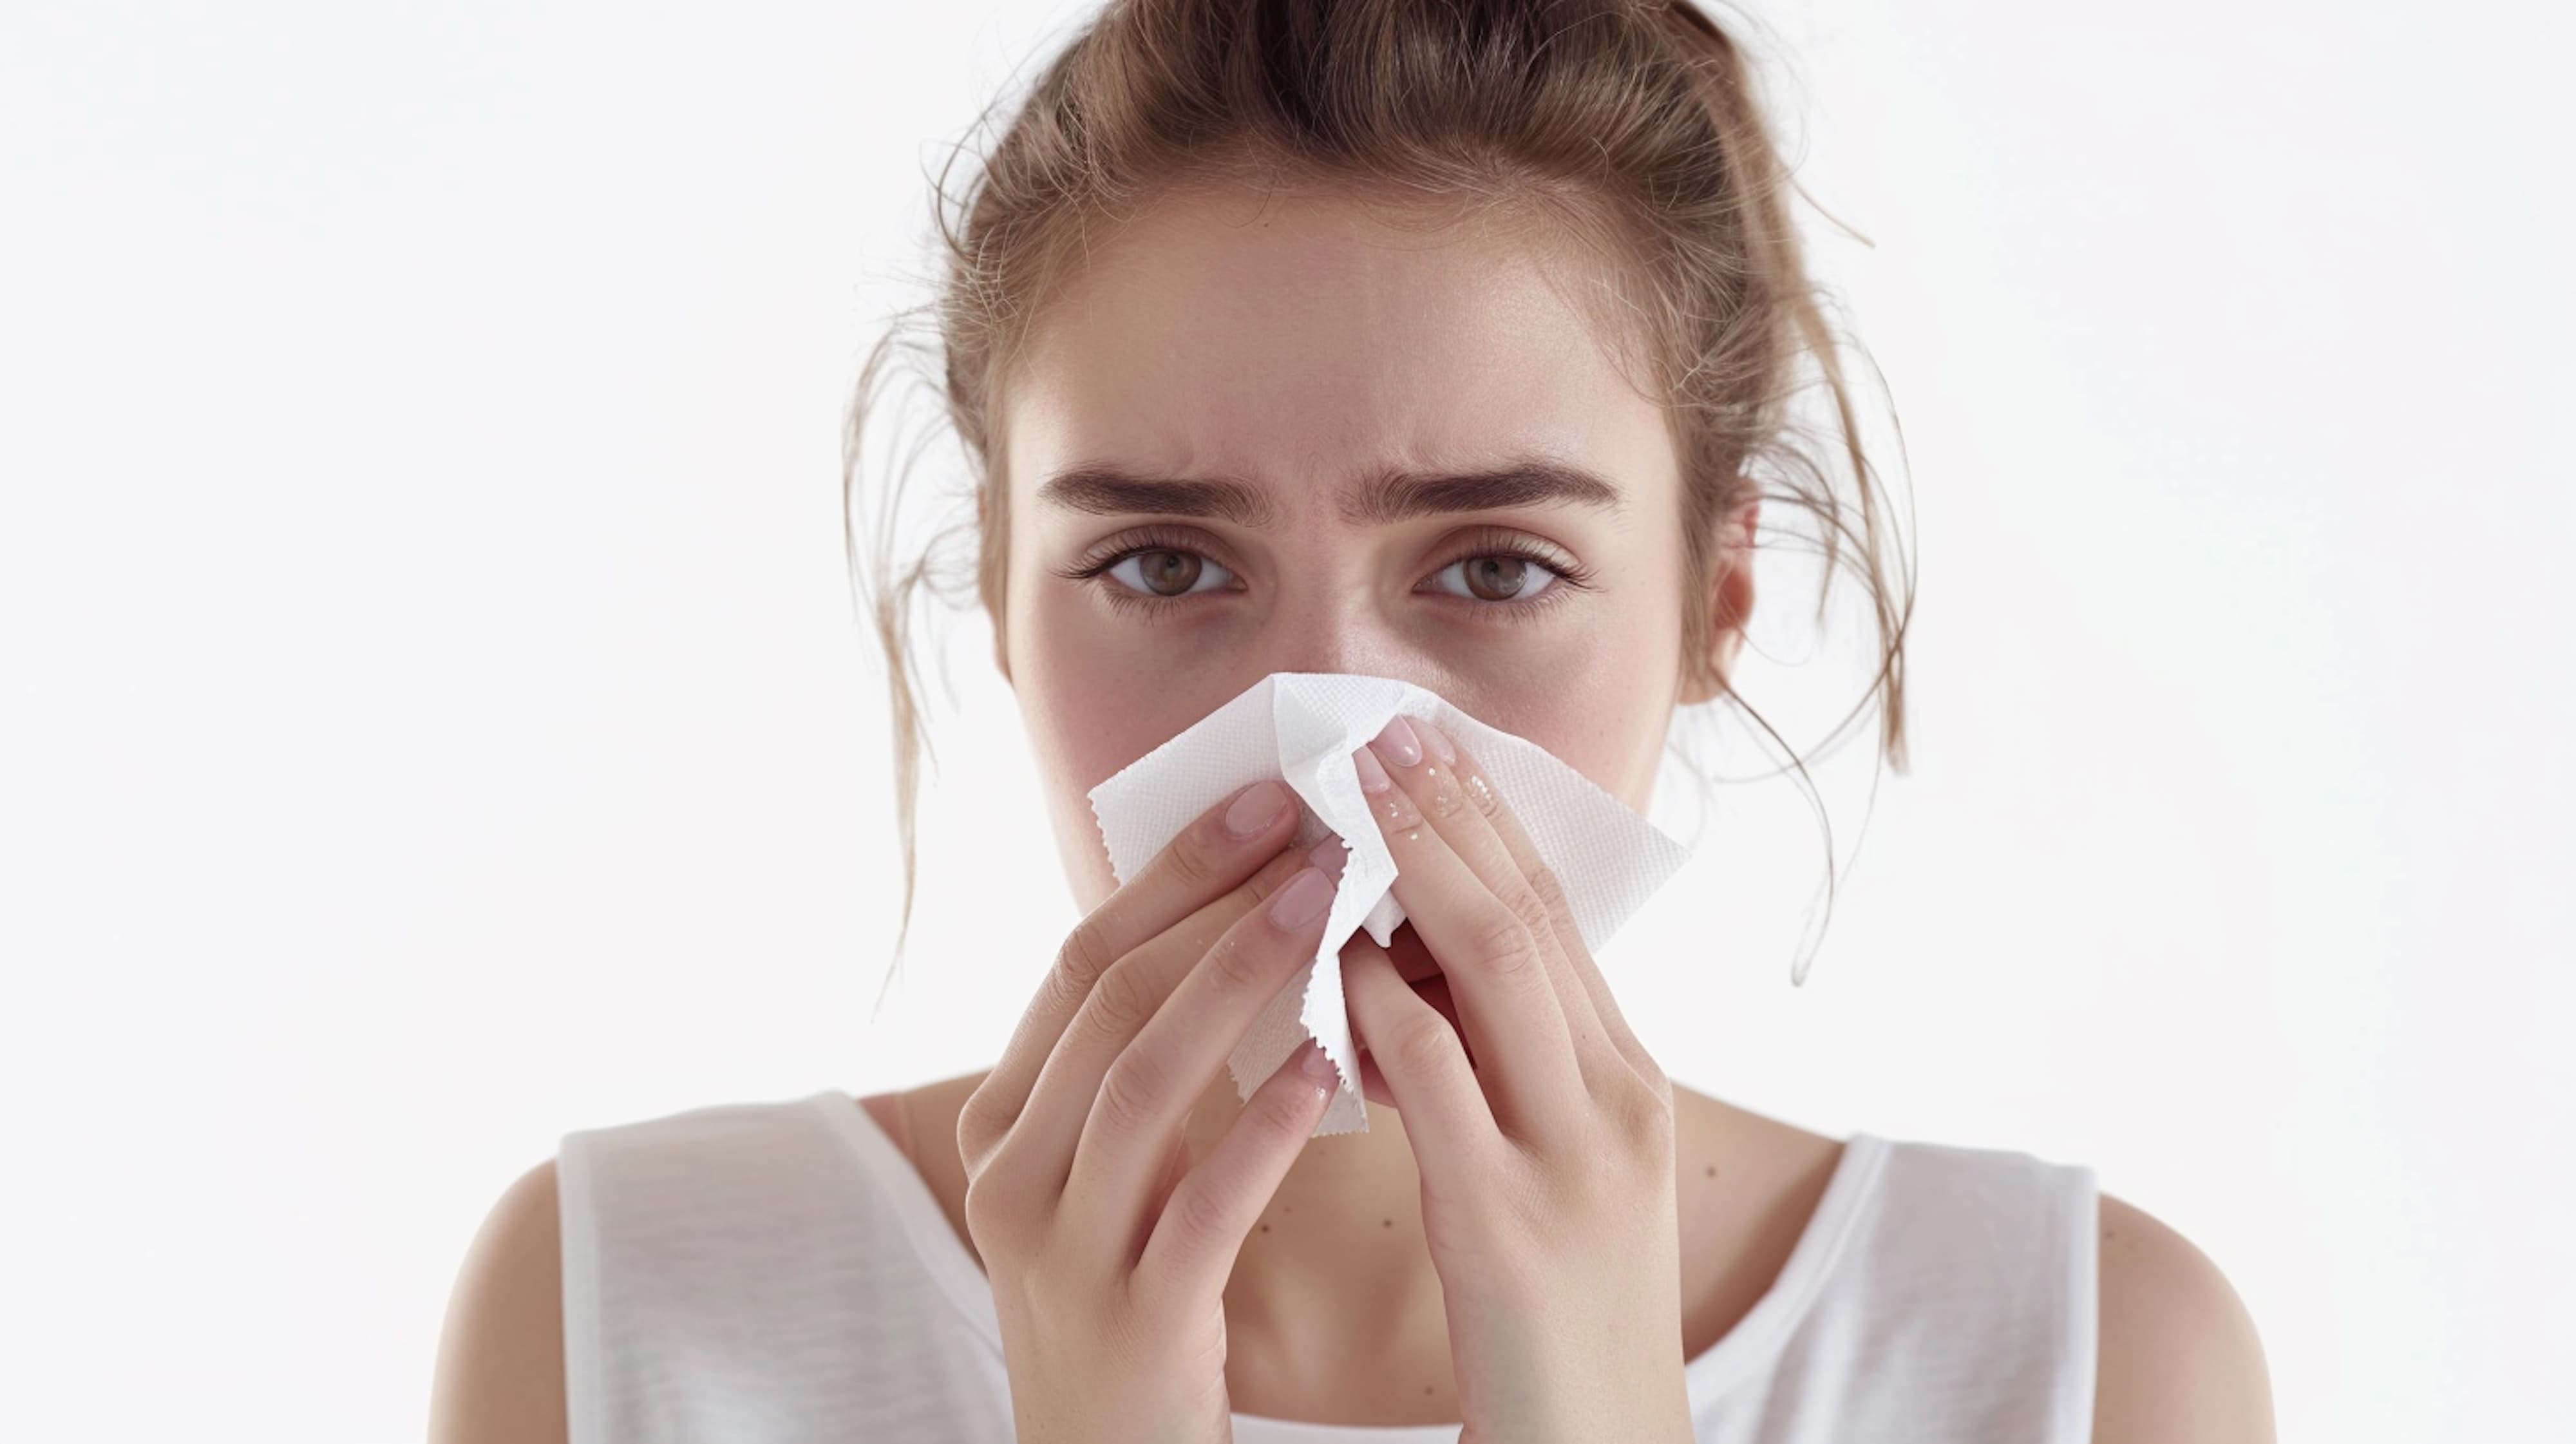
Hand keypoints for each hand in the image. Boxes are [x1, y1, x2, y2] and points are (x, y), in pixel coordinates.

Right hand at [956, 779, 1348, 1443]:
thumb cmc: (1131, 1296)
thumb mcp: (1108, 1170)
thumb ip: (1142, 1062)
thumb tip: (1234, 921)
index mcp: (1001, 1117)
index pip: (1082, 962)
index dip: (1172, 873)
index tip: (1263, 798)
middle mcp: (1009, 1171)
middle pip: (1108, 1002)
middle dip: (1214, 904)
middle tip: (1315, 832)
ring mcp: (1061, 1249)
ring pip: (1143, 1085)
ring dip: (1238, 984)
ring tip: (1328, 910)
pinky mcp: (1132, 1322)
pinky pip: (1199, 1208)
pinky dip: (1261, 1132)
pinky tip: (1331, 1069)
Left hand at [1338, 716, 1692, 1443]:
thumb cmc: (1561, 1316)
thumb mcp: (1551, 1171)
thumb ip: (1503, 1071)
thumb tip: (1406, 971)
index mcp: (1626, 1080)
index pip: (1556, 917)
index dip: (1491, 821)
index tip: (1431, 743)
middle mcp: (1614, 1098)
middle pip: (1531, 915)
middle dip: (1455, 812)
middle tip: (1387, 729)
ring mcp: (1569, 1154)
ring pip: (1494, 967)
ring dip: (1418, 866)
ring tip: (1355, 794)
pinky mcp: (1507, 1220)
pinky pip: (1438, 1077)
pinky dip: (1382, 1000)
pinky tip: (1332, 950)